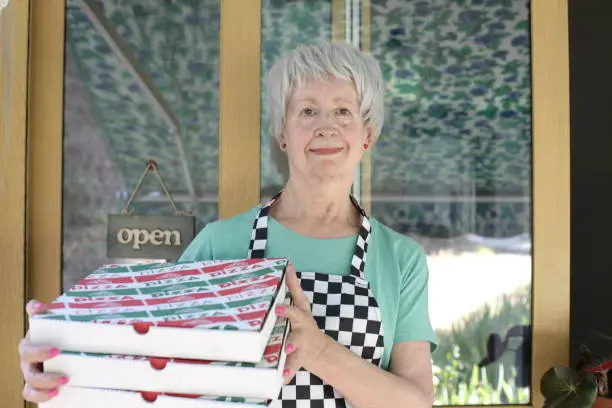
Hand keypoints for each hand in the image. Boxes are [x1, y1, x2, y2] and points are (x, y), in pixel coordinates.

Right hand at [18, 300, 67, 402]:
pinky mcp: (35, 385)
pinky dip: (40, 395)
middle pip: (26, 350)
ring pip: (29, 376)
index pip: (33, 314)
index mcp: (39, 331)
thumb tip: (76, 301)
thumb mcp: (76, 328)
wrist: (69, 358)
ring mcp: (31, 368)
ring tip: (64, 379)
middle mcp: (31, 350)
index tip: (41, 307)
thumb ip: (76, 315)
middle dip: (40, 352)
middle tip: (58, 350)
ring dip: (44, 379)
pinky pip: (30, 392)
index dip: (34, 309)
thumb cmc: (71, 341)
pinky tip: (56, 392)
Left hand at [275, 264, 331, 383]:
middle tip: (288, 345)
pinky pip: (290, 369)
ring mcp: (300, 349)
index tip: (277, 308)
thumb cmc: (304, 322)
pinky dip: (286, 375)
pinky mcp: (296, 361)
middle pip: (298, 338)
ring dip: (291, 362)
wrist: (318, 349)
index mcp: (301, 319)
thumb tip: (288, 265)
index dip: (287, 310)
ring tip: (283, 368)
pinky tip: (280, 380)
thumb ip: (293, 287)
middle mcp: (302, 334)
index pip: (295, 312)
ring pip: (296, 357)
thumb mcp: (301, 305)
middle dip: (293, 342)